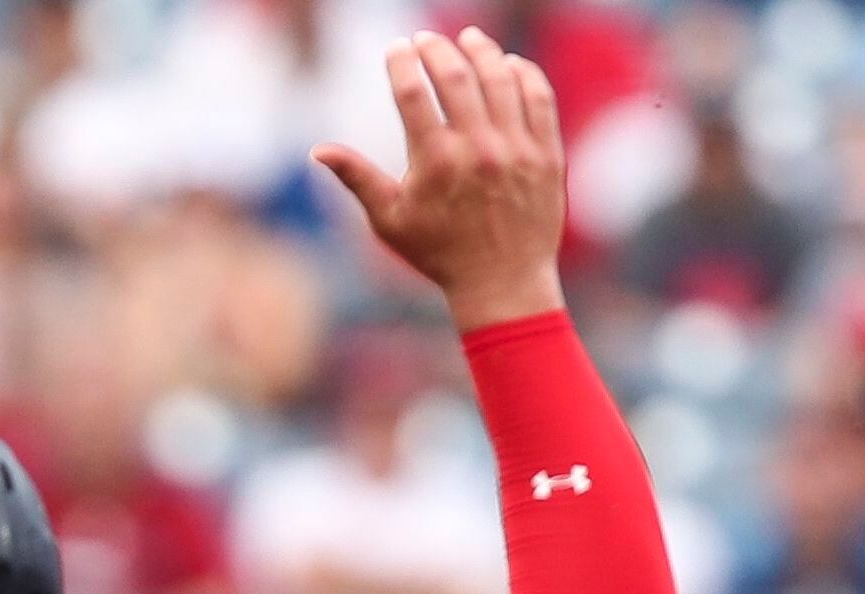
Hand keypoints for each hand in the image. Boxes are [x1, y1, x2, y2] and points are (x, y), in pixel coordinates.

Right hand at [313, 28, 566, 330]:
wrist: (502, 283)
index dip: (401, 63)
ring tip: (467, 39)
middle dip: (437, 49)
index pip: (413, 93)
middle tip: (426, 39)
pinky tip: (508, 64)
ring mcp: (516, 149)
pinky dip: (523, 74)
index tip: (396, 48)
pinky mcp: (546, 154)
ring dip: (481, 51)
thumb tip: (317, 150)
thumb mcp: (389, 221)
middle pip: (456, 76)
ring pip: (500, 79)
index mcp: (435, 163)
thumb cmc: (439, 253)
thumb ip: (357, 178)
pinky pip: (538, 98)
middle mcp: (477, 150)